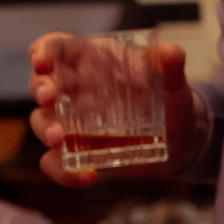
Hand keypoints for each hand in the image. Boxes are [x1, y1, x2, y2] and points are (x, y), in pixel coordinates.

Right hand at [28, 32, 199, 171]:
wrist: (184, 142)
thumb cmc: (173, 103)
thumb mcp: (175, 86)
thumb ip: (172, 69)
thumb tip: (169, 52)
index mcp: (93, 62)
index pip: (58, 48)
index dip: (44, 51)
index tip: (42, 62)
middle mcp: (77, 90)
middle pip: (41, 82)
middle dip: (40, 88)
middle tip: (49, 98)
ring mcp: (74, 122)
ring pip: (42, 121)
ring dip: (46, 129)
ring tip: (61, 139)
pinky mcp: (78, 152)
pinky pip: (55, 162)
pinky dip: (63, 172)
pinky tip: (88, 176)